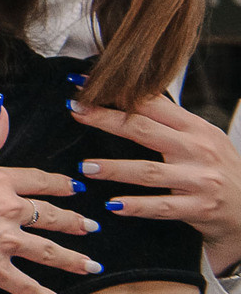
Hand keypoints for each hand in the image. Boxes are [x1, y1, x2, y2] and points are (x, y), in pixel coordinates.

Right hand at [0, 98, 99, 293]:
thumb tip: (4, 109)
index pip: (38, 181)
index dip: (59, 184)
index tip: (74, 187)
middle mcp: (8, 211)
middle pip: (50, 216)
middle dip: (74, 222)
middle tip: (91, 227)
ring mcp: (3, 241)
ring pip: (48, 251)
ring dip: (73, 258)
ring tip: (91, 264)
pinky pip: (27, 285)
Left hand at [69, 90, 240, 272]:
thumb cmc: (217, 169)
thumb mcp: (202, 139)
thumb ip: (169, 121)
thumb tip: (125, 95)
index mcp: (197, 128)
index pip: (153, 104)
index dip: (118, 93)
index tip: (84, 86)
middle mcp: (199, 150)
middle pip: (145, 131)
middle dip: (107, 119)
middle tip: (76, 112)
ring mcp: (200, 180)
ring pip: (150, 171)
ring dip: (115, 168)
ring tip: (86, 167)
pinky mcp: (200, 207)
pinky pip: (163, 206)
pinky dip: (138, 205)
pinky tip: (114, 205)